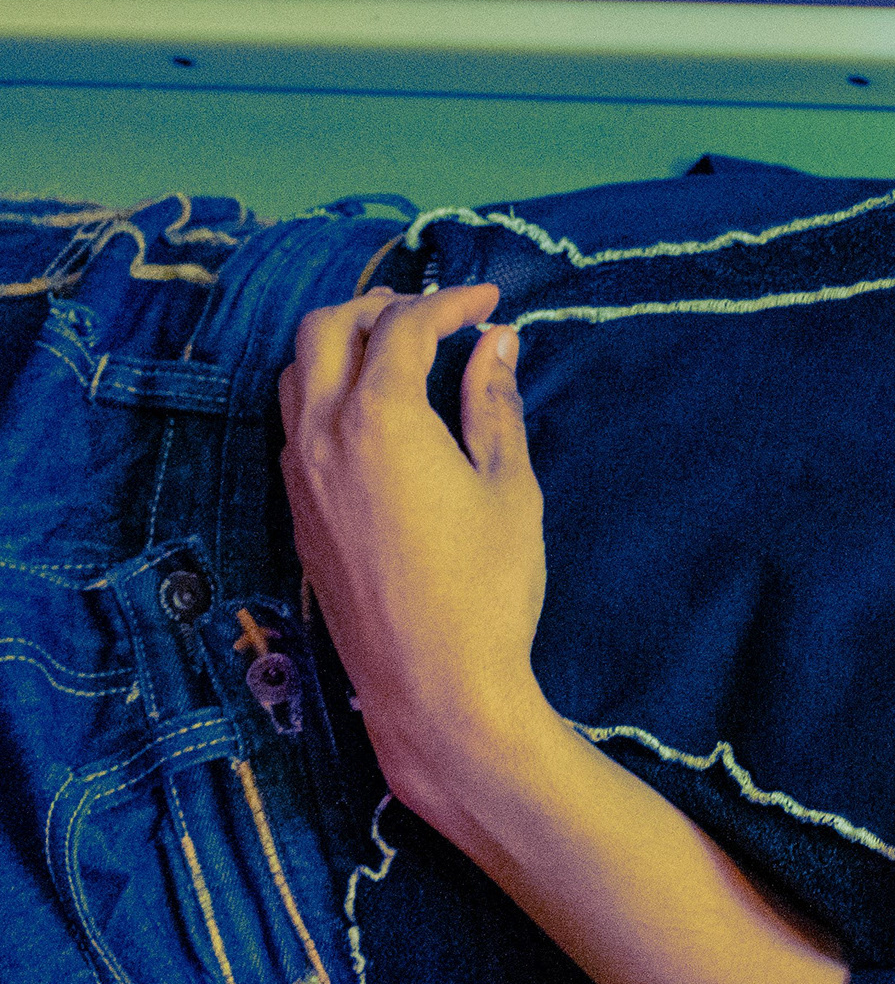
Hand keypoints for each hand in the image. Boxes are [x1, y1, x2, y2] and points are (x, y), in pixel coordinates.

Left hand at [277, 280, 552, 809]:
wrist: (434, 681)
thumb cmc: (488, 588)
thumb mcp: (510, 488)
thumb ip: (495, 405)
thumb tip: (497, 345)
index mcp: (381, 418)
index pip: (404, 325)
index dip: (450, 302)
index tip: (490, 303)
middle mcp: (324, 434)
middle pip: (326, 328)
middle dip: (379, 306)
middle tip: (433, 313)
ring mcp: (300, 473)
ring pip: (297, 372)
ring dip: (341, 344)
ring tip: (395, 352)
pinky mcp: (296, 509)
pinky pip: (294, 421)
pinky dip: (326, 391)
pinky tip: (371, 414)